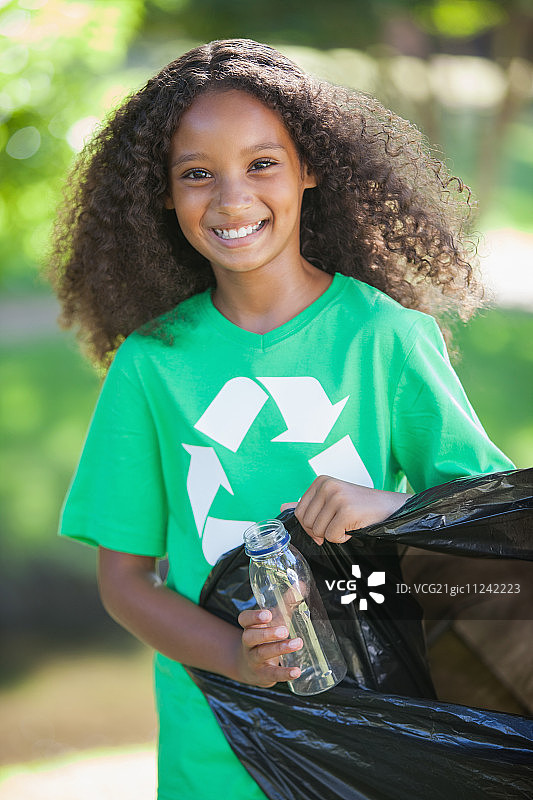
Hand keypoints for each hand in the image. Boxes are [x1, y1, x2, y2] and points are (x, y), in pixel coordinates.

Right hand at [235, 608, 302, 686]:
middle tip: (284, 630)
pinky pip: (272, 674)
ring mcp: (254, 659)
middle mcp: (248, 642)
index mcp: (250, 626)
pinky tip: (296, 671)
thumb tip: (301, 585)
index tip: (268, 614)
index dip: (253, 617)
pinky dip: (284, 673)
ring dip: (279, 648)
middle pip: (251, 636)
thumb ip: (286, 603)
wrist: (250, 667)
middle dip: (267, 633)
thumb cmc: (265, 638)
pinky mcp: (262, 674)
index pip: (244, 619)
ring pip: (262, 653)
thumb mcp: (274, 620)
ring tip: (297, 643)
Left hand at [281, 475, 410, 545]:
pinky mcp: (347, 511)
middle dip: (321, 531)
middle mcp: (327, 486)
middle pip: (307, 523)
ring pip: (319, 531)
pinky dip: (343, 538)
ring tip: (347, 524)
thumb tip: (282, 506)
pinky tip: (353, 527)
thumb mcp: (331, 500)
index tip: (325, 525)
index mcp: (320, 481)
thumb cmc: (360, 506)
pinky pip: (332, 536)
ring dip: (333, 535)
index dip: (310, 526)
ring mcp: (337, 497)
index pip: (299, 512)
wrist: (389, 507)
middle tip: (338, 525)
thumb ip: (308, 504)